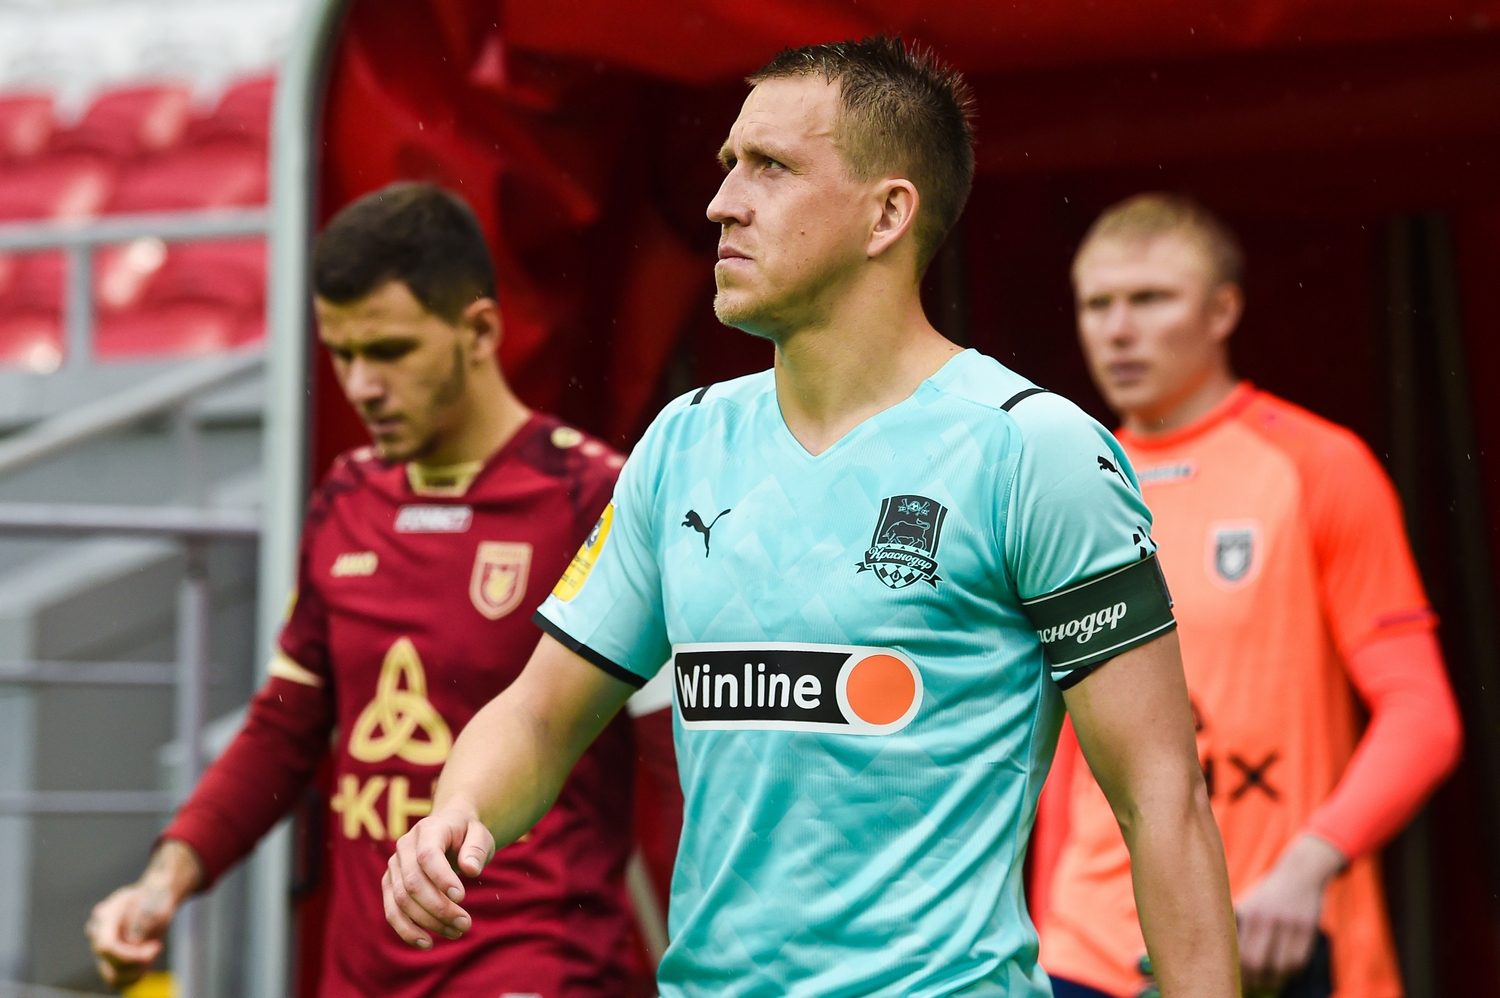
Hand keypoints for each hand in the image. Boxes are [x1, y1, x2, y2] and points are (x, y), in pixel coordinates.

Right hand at [87, 840, 201, 988]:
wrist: (155, 899)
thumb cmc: (154, 899)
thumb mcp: (153, 905)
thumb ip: (142, 922)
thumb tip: (133, 943)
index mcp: (105, 916)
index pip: (106, 947)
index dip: (130, 955)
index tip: (156, 947)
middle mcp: (97, 934)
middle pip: (111, 964)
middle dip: (139, 962)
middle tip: (156, 948)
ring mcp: (102, 948)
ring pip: (113, 977)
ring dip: (137, 972)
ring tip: (152, 954)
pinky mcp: (110, 959)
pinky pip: (117, 980)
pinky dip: (135, 976)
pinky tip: (147, 962)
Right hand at [384, 805, 494, 948]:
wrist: (449, 829)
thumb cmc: (467, 834)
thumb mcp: (481, 834)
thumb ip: (477, 849)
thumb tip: (471, 869)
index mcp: (428, 829)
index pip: (428, 855)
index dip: (442, 878)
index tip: (462, 898)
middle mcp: (404, 847)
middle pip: (413, 883)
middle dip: (439, 908)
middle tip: (466, 924)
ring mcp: (393, 866)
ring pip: (401, 900)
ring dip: (427, 922)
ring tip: (455, 933)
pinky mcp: (390, 884)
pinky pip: (392, 911)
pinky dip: (406, 930)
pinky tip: (427, 943)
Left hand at [1235, 834, 1344, 994]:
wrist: (1300, 873)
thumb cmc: (1267, 894)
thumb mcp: (1249, 903)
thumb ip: (1237, 927)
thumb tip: (1225, 958)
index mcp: (1251, 912)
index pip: (1241, 953)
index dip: (1236, 974)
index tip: (1230, 983)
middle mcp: (1270, 918)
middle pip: (1259, 962)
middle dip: (1252, 982)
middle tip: (1247, 989)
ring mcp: (1292, 924)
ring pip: (1282, 966)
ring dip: (1273, 982)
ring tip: (1265, 985)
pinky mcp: (1309, 929)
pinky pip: (1299, 961)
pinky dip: (1289, 973)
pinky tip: (1281, 975)